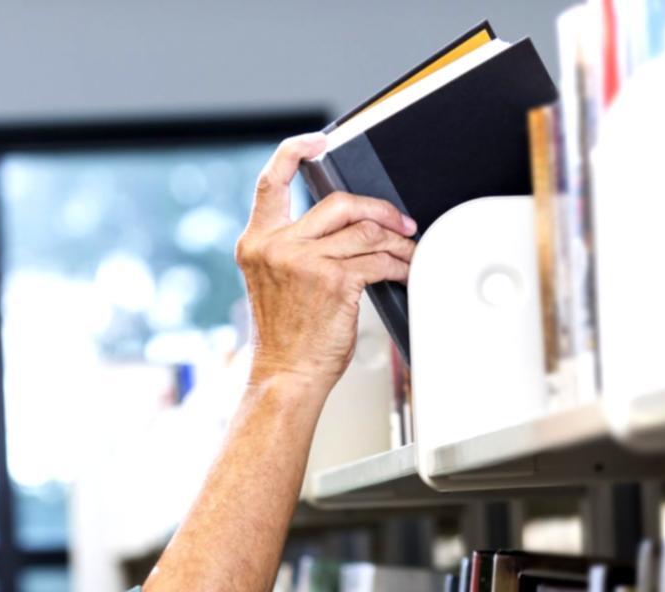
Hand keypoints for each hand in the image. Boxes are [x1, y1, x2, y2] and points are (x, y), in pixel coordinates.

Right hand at [235, 134, 417, 391]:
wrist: (286, 377)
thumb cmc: (286, 338)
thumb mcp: (276, 283)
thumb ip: (296, 249)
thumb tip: (347, 228)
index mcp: (256, 242)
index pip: (270, 182)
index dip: (295, 152)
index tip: (319, 141)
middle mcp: (276, 246)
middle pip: (338, 202)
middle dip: (378, 209)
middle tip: (398, 223)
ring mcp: (304, 261)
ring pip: (365, 231)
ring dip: (396, 241)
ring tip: (407, 251)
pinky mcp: (334, 280)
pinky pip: (378, 260)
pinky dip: (399, 265)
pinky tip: (404, 271)